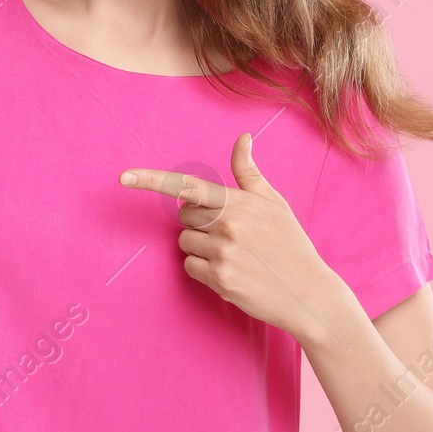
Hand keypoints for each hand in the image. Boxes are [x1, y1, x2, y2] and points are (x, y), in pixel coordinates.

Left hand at [120, 132, 339, 342]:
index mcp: (239, 202)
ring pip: (185, 242)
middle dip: (199, 222)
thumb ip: (249, 173)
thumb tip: (243, 138)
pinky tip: (230, 272)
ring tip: (233, 254)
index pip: (186, 185)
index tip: (123, 177)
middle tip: (230, 233)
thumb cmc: (290, 244)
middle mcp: (228, 225)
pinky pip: (189, 267)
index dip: (150, 180)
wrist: (309, 293)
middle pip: (184, 216)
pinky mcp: (220, 280)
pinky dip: (202, 270)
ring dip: (201, 247)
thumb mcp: (274, 203)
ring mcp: (223, 254)